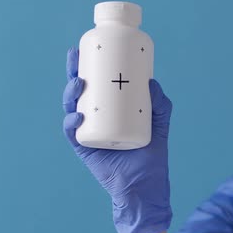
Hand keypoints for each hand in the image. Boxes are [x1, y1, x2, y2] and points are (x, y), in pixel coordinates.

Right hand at [62, 46, 172, 232]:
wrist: (145, 185)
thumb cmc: (152, 154)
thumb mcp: (160, 123)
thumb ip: (161, 104)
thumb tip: (152, 81)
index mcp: (111, 109)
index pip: (98, 83)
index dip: (91, 65)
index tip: (90, 47)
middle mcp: (97, 117)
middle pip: (81, 90)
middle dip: (74, 71)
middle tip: (75, 57)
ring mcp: (89, 131)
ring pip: (72, 107)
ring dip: (71, 93)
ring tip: (80, 83)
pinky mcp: (84, 148)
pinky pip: (73, 133)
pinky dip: (72, 123)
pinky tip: (77, 115)